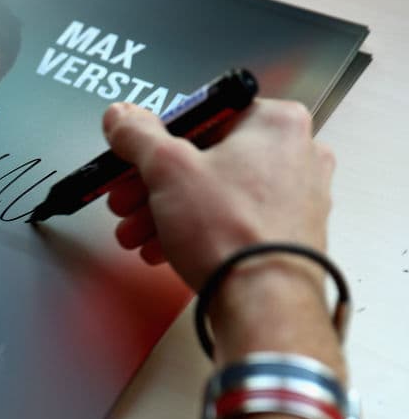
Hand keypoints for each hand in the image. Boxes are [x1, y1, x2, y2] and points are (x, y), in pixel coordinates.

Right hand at [102, 99, 334, 289]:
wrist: (263, 301)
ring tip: (136, 234)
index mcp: (276, 122)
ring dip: (166, 212)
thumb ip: (138, 135)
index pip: (201, 116)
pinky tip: (164, 249)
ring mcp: (297, 197)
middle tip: (126, 200)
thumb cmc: (231, 232)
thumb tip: (122, 117)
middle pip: (205, 158)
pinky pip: (232, 222)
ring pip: (215, 193)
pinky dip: (195, 231)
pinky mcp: (288, 235)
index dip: (155, 141)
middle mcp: (296, 153)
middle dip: (153, 185)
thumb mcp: (167, 169)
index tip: (132, 158)